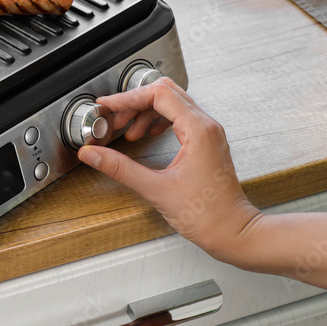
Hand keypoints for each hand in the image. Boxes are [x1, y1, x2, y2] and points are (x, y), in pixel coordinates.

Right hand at [77, 78, 260, 261]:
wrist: (233, 232)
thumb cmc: (208, 215)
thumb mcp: (156, 190)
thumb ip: (120, 169)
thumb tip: (93, 155)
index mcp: (198, 130)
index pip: (158, 95)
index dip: (127, 98)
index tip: (107, 106)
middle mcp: (206, 126)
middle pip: (165, 93)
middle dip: (134, 102)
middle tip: (114, 118)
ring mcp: (208, 133)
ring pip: (172, 103)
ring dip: (145, 112)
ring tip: (126, 130)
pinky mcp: (206, 142)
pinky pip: (179, 118)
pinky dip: (158, 120)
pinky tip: (146, 134)